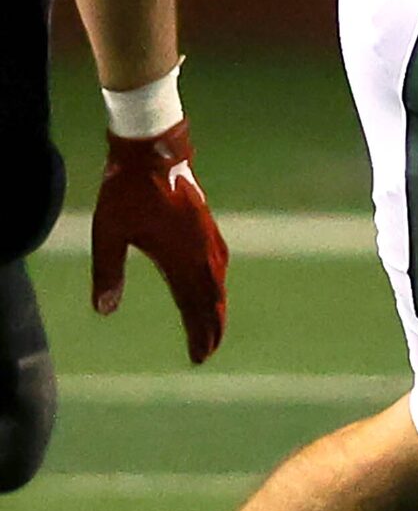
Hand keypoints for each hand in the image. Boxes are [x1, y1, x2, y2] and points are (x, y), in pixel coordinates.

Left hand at [90, 121, 229, 363]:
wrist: (153, 153)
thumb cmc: (127, 192)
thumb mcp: (109, 234)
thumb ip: (107, 273)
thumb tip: (104, 311)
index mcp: (180, 258)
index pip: (194, 305)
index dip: (197, 333)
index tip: (198, 357)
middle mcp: (200, 252)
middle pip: (212, 299)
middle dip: (211, 327)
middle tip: (206, 352)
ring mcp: (208, 238)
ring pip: (218, 282)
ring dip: (216, 307)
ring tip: (212, 326)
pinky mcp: (207, 227)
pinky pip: (219, 265)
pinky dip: (217, 285)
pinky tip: (214, 287)